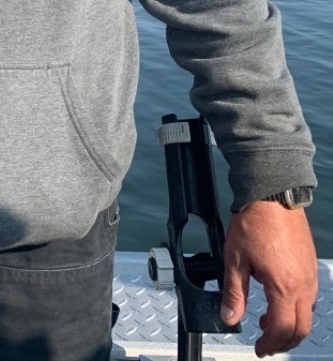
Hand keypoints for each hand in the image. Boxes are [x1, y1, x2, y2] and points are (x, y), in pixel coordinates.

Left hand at [221, 202, 317, 356]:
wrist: (272, 194)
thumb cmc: (254, 222)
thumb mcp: (235, 259)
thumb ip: (234, 293)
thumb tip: (230, 317)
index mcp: (284, 287)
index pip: (281, 330)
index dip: (269, 344)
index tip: (259, 349)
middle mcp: (303, 284)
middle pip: (300, 329)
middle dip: (283, 342)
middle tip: (266, 343)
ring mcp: (310, 274)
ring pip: (308, 314)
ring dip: (290, 325)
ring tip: (267, 321)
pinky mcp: (310, 264)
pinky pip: (309, 296)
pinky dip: (296, 307)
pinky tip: (278, 299)